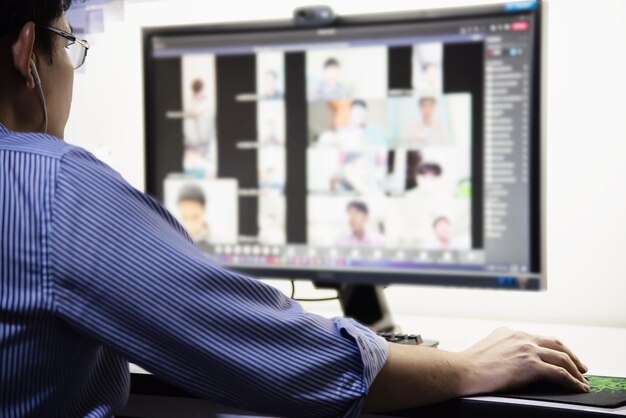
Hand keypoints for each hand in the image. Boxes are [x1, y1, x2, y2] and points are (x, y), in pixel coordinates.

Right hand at [460, 327, 588, 394]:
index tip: (560, 357)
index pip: (538, 338)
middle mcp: (520, 337)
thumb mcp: (487, 349)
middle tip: (580, 367)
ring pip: (562, 358)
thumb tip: (509, 362)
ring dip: (575, 371)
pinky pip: (559, 373)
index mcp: (509, 333)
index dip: (553, 349)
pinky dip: (572, 381)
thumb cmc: (468, 366)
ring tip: (581, 380)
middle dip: (571, 356)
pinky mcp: (531, 365)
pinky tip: (577, 387)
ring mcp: (527, 350)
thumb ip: (502, 350)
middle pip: (555, 344)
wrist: (462, 371)